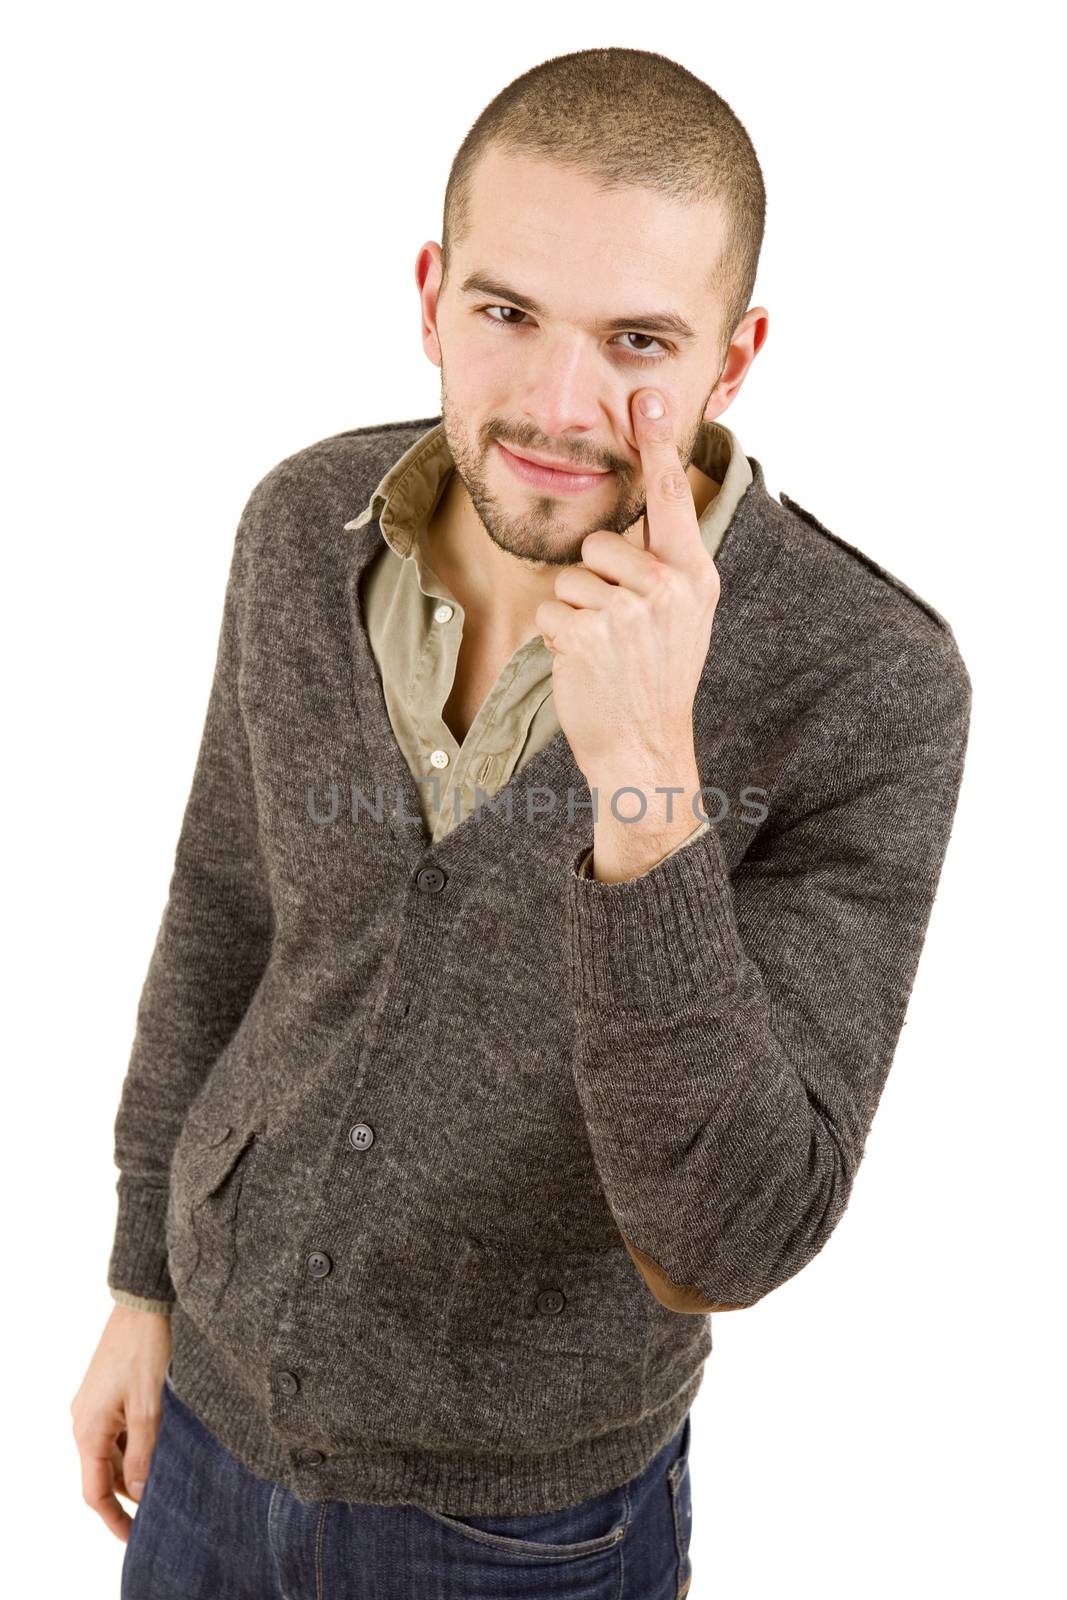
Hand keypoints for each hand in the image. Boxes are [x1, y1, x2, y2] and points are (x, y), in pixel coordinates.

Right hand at [70, 1302, 171, 1541]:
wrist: (142, 1301)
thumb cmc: (146, 1348)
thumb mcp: (150, 1406)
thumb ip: (144, 1452)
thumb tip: (138, 1492)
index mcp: (88, 1429)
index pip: (94, 1491)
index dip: (113, 1519)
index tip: (135, 1538)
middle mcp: (84, 1420)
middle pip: (103, 1474)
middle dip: (128, 1495)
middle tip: (160, 1511)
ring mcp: (94, 1404)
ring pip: (111, 1452)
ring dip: (133, 1469)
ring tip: (165, 1482)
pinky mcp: (107, 1392)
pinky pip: (117, 1431)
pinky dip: (135, 1445)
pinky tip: (161, 1447)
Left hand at [535, 388, 720, 797]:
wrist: (645, 746)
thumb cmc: (655, 679)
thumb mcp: (682, 616)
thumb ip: (665, 564)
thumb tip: (640, 510)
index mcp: (694, 574)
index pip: (671, 496)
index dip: (658, 444)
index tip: (648, 398)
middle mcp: (668, 585)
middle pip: (601, 540)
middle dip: (595, 580)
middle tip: (620, 629)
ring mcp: (629, 610)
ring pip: (570, 577)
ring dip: (575, 613)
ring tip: (604, 650)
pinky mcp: (588, 633)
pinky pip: (550, 610)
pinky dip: (557, 638)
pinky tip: (586, 665)